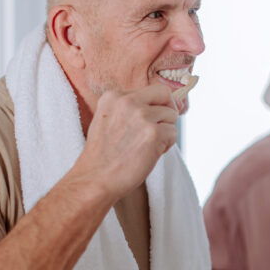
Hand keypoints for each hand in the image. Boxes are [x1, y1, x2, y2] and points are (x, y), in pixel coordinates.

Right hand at [71, 82, 177, 199]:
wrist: (95, 179)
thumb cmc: (103, 156)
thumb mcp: (107, 119)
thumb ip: (128, 109)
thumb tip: (158, 106)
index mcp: (114, 96)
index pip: (150, 90)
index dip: (154, 106)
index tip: (148, 122)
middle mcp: (127, 101)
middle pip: (164, 94)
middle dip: (166, 112)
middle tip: (159, 130)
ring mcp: (141, 116)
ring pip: (172, 116)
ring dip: (165, 132)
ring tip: (148, 146)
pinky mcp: (153, 133)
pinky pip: (174, 134)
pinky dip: (167, 146)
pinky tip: (150, 154)